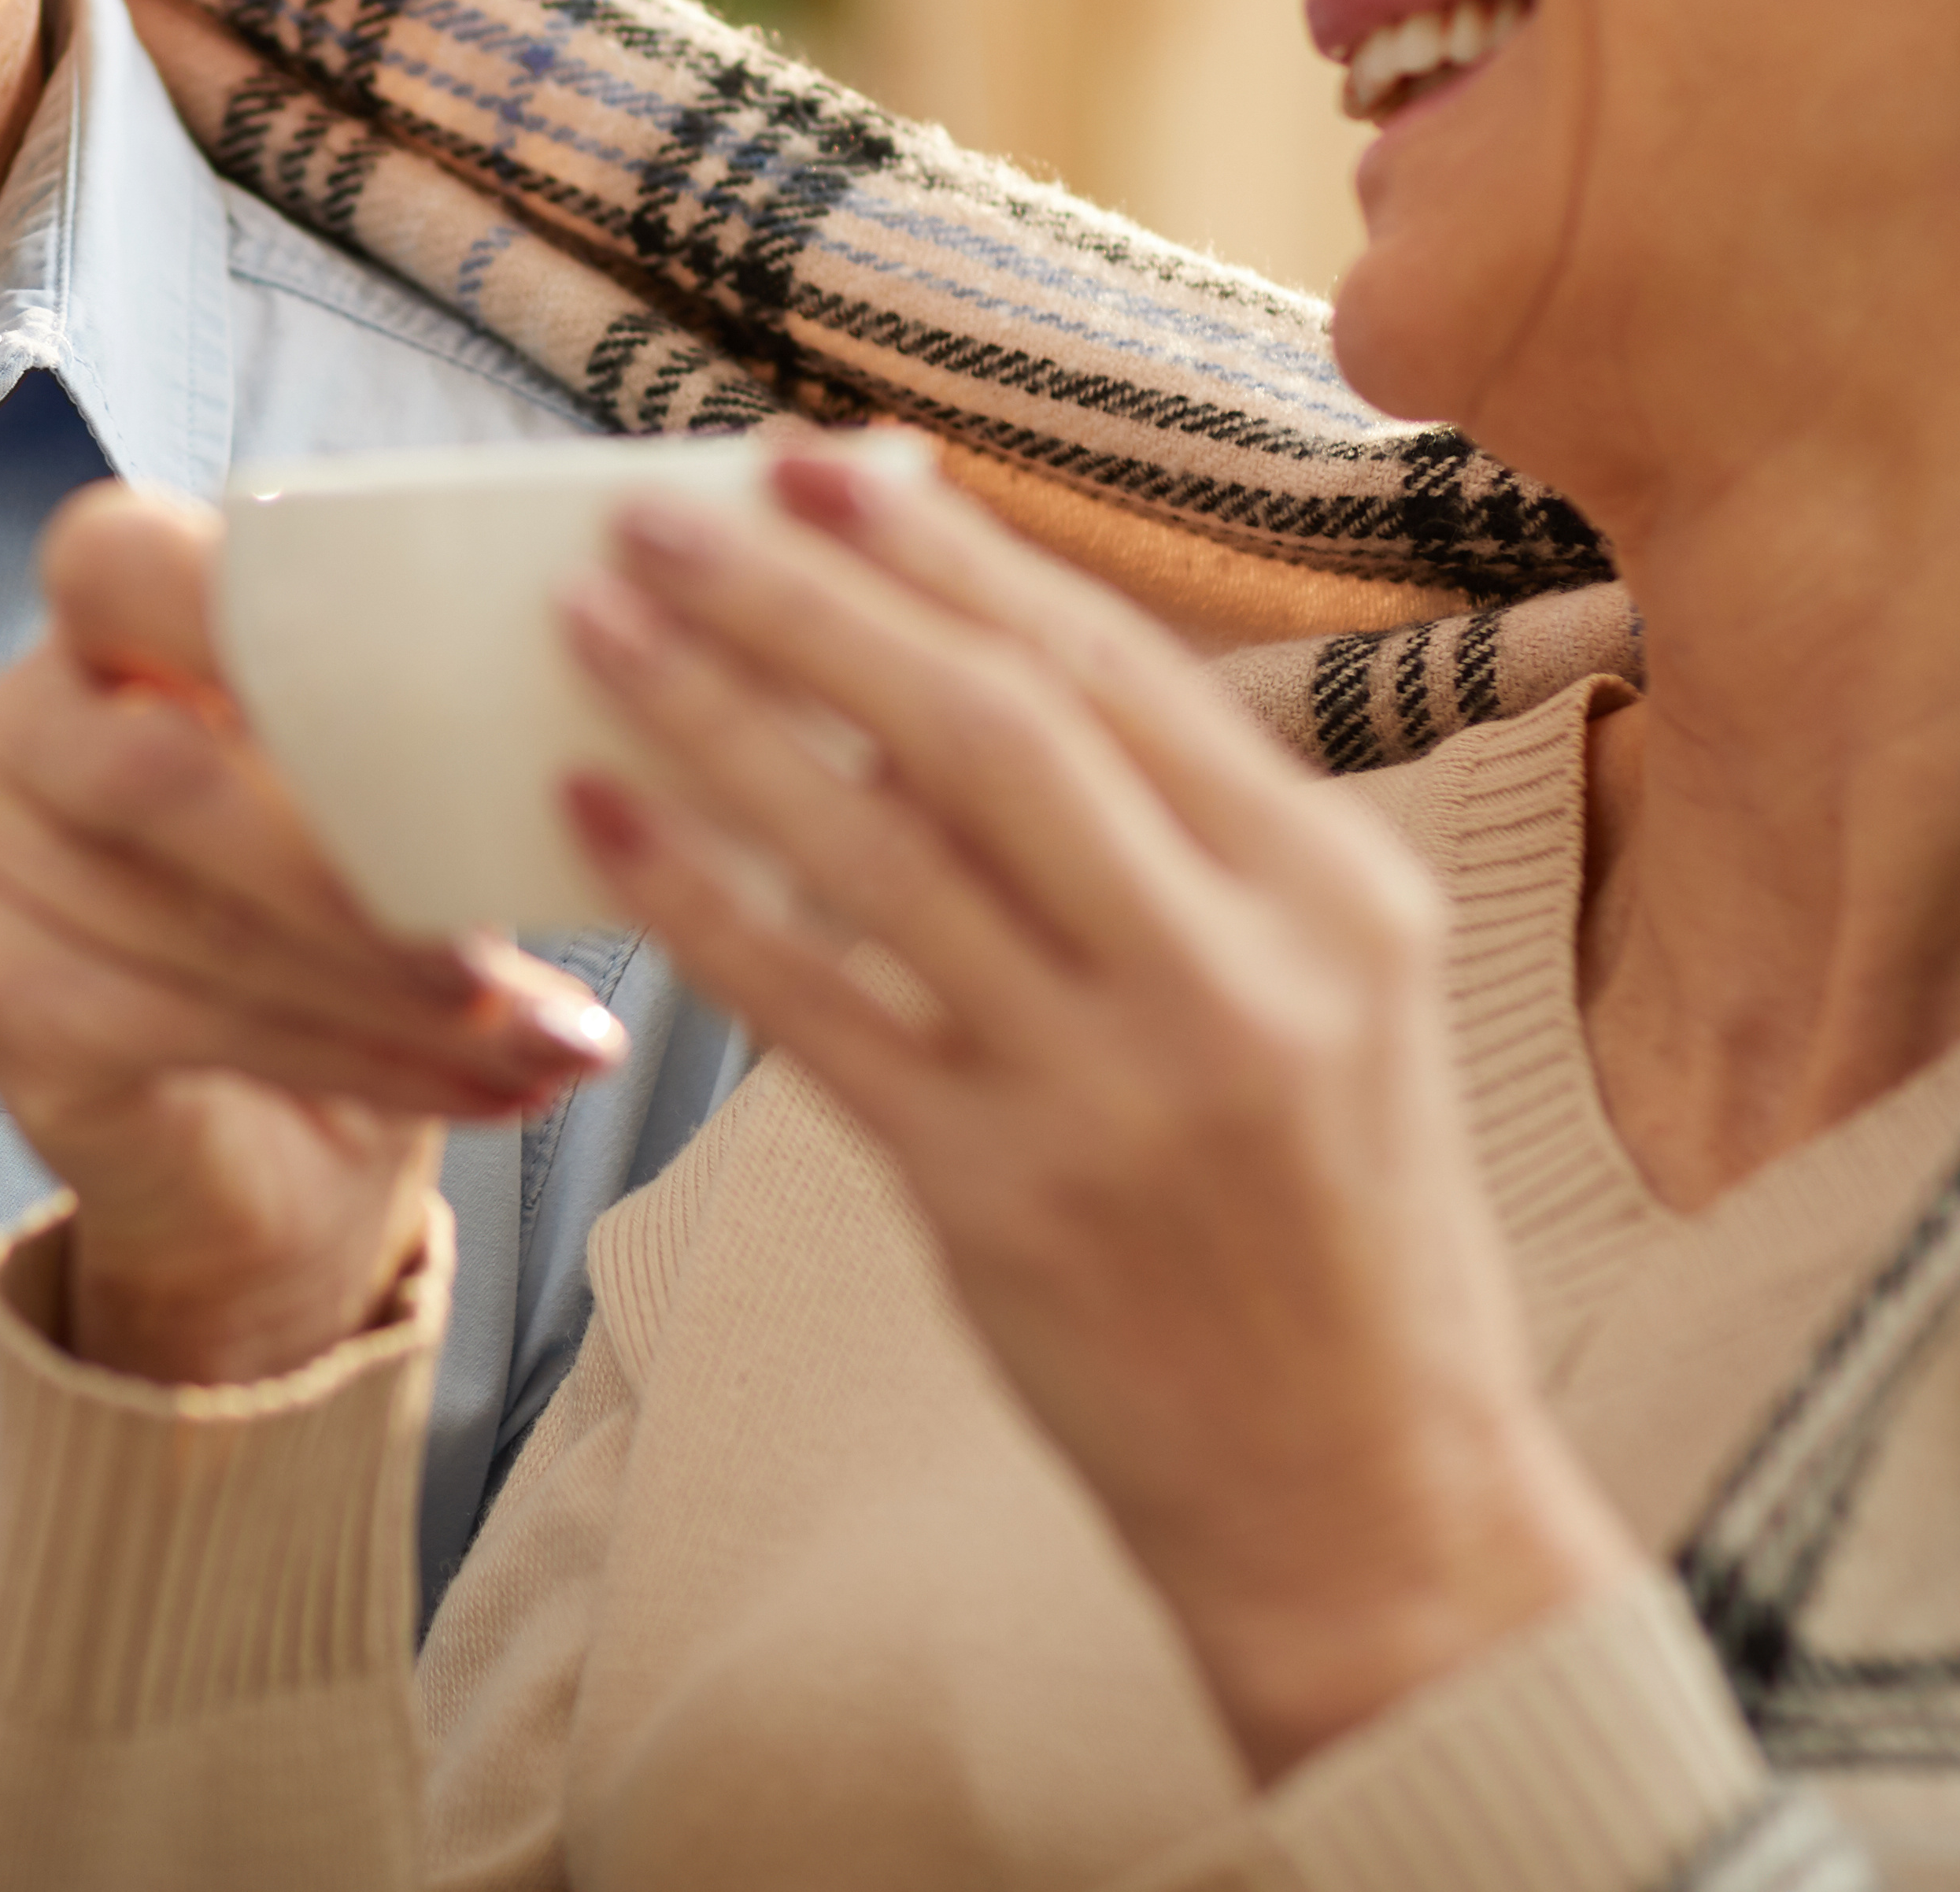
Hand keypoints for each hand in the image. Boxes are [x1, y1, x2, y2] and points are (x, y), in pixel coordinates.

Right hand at [0, 482, 625, 1386]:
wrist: (281, 1152)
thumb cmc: (359, 929)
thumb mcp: (406, 797)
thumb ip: (443, 722)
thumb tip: (624, 708)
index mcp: (107, 625)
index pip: (119, 562)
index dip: (233, 606)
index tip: (404, 684)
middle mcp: (15, 727)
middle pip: (152, 768)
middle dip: (341, 871)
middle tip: (490, 952)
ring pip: (187, 919)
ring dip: (383, 998)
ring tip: (543, 1040)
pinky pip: (174, 1021)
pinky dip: (356, 1064)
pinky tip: (486, 1092)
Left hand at [557, 431, 1629, 1780]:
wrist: (1369, 1495)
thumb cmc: (1335, 1222)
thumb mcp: (1344, 994)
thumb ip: (1190, 836)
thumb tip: (975, 646)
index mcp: (1336, 892)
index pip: (1111, 669)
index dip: (945, 556)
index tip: (808, 465)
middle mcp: (1237, 975)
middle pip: (986, 728)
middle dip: (807, 601)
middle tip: (654, 517)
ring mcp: (1112, 1092)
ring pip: (877, 852)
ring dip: (717, 719)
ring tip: (591, 629)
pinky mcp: (998, 1199)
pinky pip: (815, 1010)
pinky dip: (698, 900)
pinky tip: (600, 814)